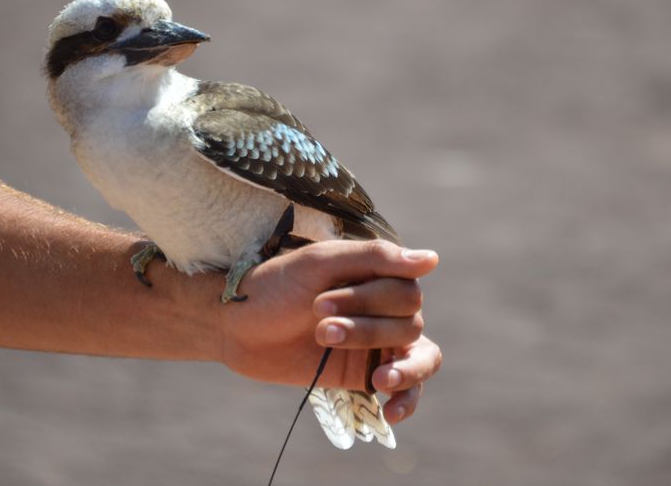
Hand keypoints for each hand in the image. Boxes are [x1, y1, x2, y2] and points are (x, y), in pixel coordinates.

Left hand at [217, 239, 440, 422]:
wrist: (238, 327)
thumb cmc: (277, 286)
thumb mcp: (321, 262)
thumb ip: (376, 258)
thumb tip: (433, 260)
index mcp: (379, 274)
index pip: (406, 290)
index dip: (369, 300)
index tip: (318, 303)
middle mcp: (385, 307)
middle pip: (410, 322)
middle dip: (366, 328)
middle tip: (319, 326)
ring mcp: (379, 342)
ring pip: (417, 354)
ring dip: (393, 364)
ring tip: (374, 377)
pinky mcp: (367, 374)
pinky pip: (408, 389)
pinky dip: (409, 400)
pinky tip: (393, 412)